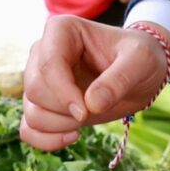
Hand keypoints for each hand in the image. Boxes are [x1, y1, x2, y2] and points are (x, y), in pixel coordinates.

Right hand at [21, 16, 169, 150]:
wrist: (140, 72)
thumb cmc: (141, 57)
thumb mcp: (140, 61)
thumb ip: (119, 79)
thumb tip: (91, 105)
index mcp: (62, 30)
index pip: (48, 64)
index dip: (64, 93)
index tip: (87, 111)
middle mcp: (43, 51)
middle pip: (35, 88)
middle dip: (65, 110)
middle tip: (94, 111)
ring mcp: (39, 78)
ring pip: (31, 110)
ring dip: (59, 125)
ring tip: (88, 120)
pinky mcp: (42, 103)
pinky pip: (28, 128)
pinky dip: (46, 140)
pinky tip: (72, 136)